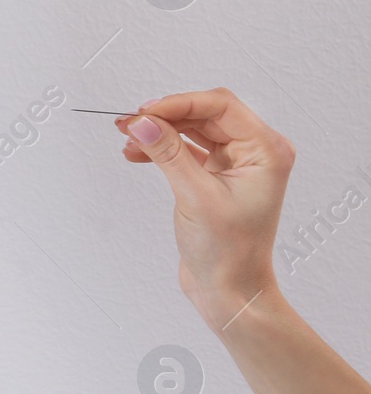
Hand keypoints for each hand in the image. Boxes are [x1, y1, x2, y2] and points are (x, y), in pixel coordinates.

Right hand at [115, 88, 294, 329]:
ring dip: (160, 132)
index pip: (220, 105)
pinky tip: (138, 154)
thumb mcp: (195, 197)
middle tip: (129, 124)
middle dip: (165, 116)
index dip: (179, 103)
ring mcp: (237, 163)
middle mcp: (256, 152)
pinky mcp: (217, 175)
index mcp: (266, 151)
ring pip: (194, 129)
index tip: (144, 113)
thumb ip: (167, 154)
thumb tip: (142, 122)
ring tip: (128, 138)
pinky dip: (162, 149)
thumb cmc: (228, 252)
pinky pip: (187, 149)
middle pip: (205, 113)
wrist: (229, 290)